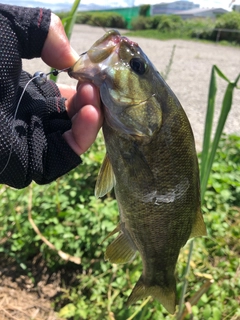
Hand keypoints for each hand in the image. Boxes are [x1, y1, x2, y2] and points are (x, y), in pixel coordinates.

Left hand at [41, 13, 102, 154]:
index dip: (86, 83)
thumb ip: (42, 31)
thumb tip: (71, 59)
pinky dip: (84, 136)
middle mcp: (34, 117)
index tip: (97, 71)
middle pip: (76, 115)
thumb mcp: (9, 30)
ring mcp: (33, 140)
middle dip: (94, 100)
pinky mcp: (31, 161)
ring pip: (76, 135)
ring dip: (93, 116)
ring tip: (95, 96)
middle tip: (99, 85)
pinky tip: (91, 113)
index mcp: (28, 92)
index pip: (67, 94)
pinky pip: (65, 155)